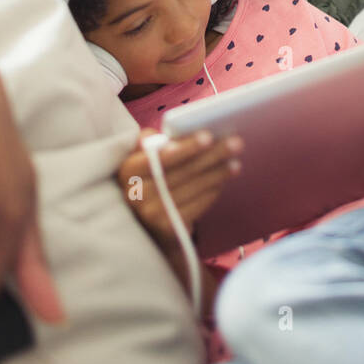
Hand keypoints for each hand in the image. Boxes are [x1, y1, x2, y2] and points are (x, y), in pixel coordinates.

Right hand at [119, 128, 241, 251]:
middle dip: (211, 156)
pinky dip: (212, 192)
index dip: (183, 149)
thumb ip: (152, 142)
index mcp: (127, 170)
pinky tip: (222, 180)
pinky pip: (196, 206)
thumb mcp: (143, 157)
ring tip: (235, 162)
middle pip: (181, 171)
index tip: (208, 136)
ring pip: (192, 188)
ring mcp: (151, 214)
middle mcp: (135, 194)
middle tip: (236, 143)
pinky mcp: (167, 228)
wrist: (145, 222)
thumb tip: (169, 134)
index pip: (158, 157)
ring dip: (217, 174)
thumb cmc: (150, 177)